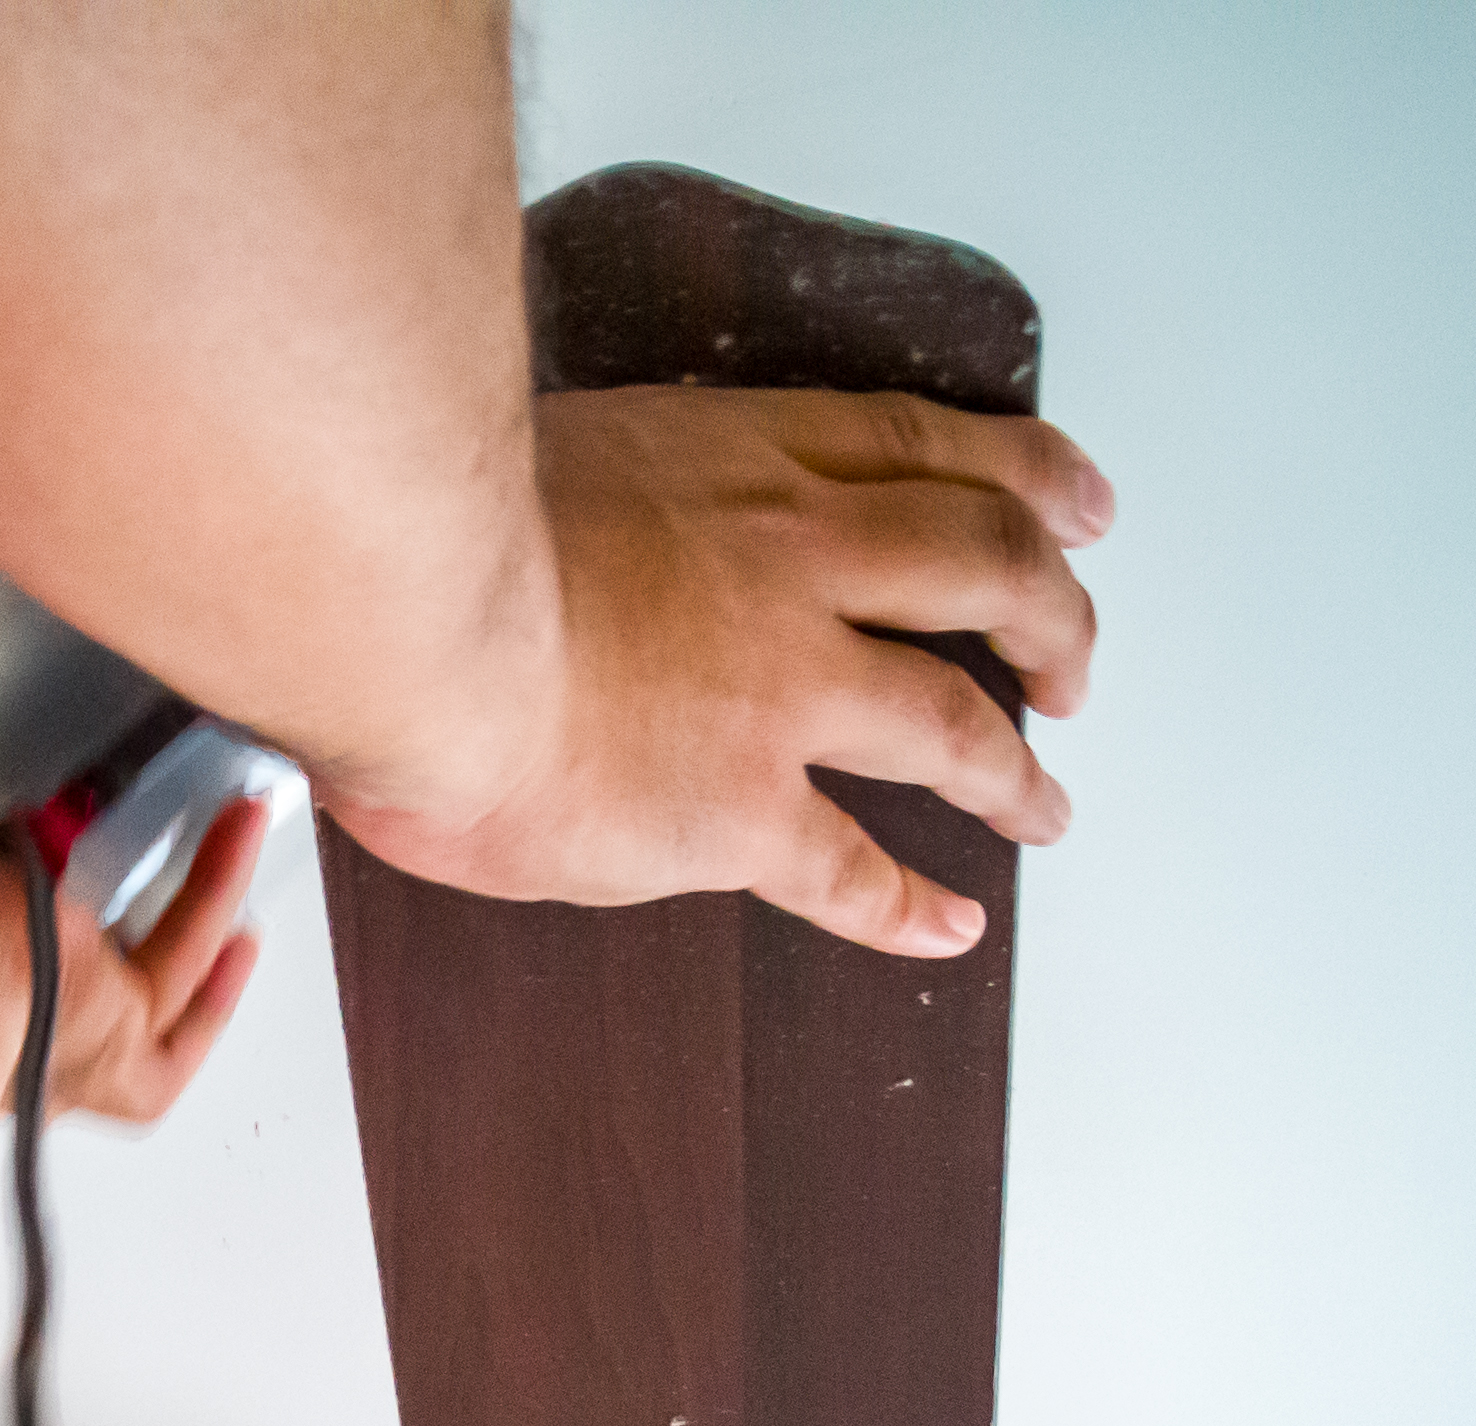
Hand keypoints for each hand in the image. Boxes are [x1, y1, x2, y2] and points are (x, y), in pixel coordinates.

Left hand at [0, 556, 265, 1125]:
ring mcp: (56, 990)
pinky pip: (180, 1020)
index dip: (42, 746)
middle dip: (147, 818)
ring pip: (155, 946)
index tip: (92, 687)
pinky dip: (220, 980)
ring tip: (245, 799)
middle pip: (88, 875)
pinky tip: (247, 910)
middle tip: (192, 744)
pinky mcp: (111, 1036)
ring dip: (209, 878)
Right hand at [320, 388, 1113, 958]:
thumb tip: (598, 519)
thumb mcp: (552, 454)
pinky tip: (949, 925)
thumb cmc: (429, 535)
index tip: (1072, 500)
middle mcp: (793, 563)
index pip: (925, 449)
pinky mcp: (740, 811)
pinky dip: (913, 906)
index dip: (1024, 477)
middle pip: (987, 570)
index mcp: (744, 463)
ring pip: (952, 722)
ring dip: (1014, 772)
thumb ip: (620, 491)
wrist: (403, 618)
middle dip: (1054, 619)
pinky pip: (854, 871)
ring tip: (1044, 806)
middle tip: (1071, 663)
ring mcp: (780, 691)